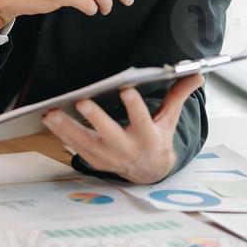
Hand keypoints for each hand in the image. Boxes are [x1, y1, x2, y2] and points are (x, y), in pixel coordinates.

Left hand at [41, 75, 203, 182]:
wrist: (150, 171)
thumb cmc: (156, 137)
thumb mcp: (169, 119)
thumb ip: (178, 95)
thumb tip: (197, 74)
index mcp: (148, 137)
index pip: (143, 120)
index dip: (135, 107)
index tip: (126, 90)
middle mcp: (128, 149)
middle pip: (110, 134)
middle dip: (96, 119)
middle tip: (82, 102)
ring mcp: (109, 157)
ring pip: (85, 143)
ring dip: (66, 128)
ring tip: (51, 112)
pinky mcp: (95, 161)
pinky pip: (75, 148)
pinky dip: (60, 135)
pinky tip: (49, 120)